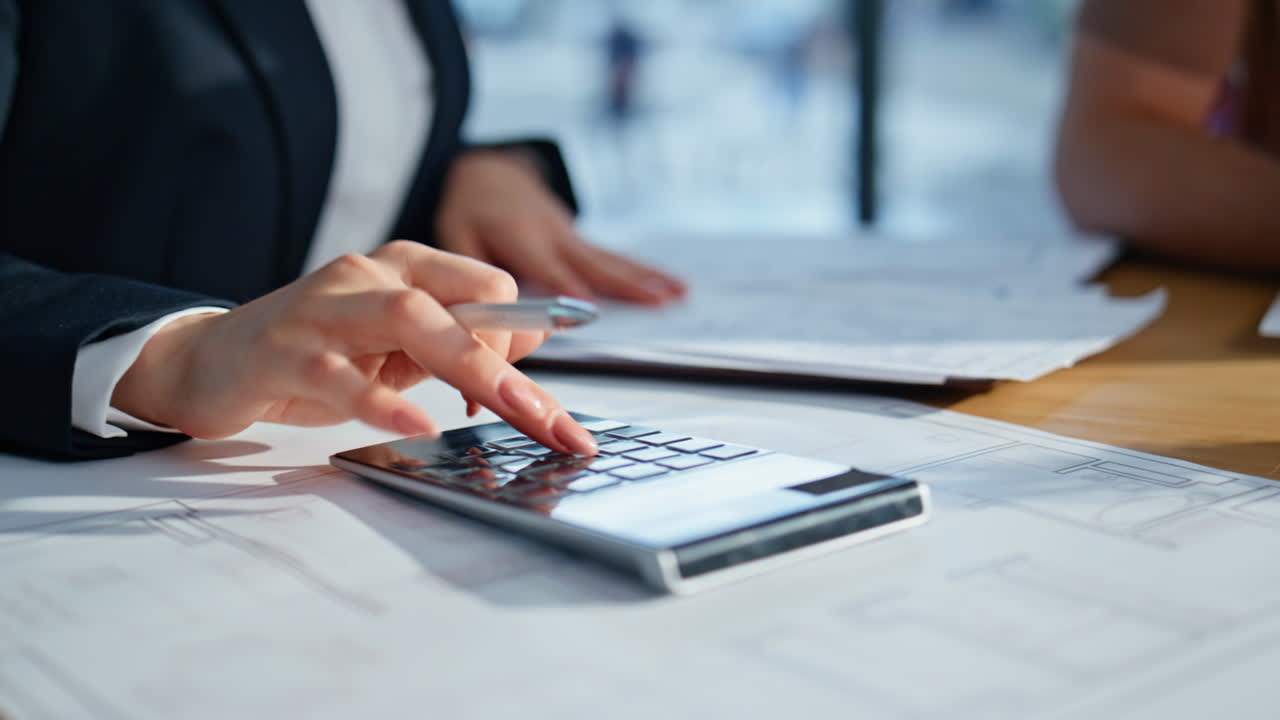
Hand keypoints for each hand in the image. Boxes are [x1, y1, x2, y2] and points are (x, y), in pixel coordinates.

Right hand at [110, 241, 597, 454]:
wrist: (208, 362)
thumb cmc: (316, 356)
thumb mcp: (398, 348)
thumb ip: (457, 342)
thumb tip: (531, 343)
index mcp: (404, 268)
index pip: (488, 286)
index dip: (517, 339)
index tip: (529, 399)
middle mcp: (367, 276)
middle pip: (457, 304)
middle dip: (510, 363)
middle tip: (548, 419)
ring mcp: (323, 311)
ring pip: (406, 319)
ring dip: (465, 365)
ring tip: (500, 408)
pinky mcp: (283, 353)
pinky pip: (339, 374)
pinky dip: (384, 402)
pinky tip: (418, 424)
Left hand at [436, 149, 685, 304]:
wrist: (490, 173)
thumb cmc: (469, 212)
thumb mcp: (453, 237)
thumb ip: (468, 278)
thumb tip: (481, 326)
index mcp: (519, 234)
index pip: (545, 266)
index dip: (566, 287)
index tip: (590, 310)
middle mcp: (553, 233)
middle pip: (593, 262)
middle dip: (626, 283)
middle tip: (659, 300)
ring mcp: (572, 235)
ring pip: (612, 259)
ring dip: (647, 276)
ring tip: (679, 292)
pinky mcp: (581, 240)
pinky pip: (614, 258)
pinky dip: (645, 271)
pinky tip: (673, 286)